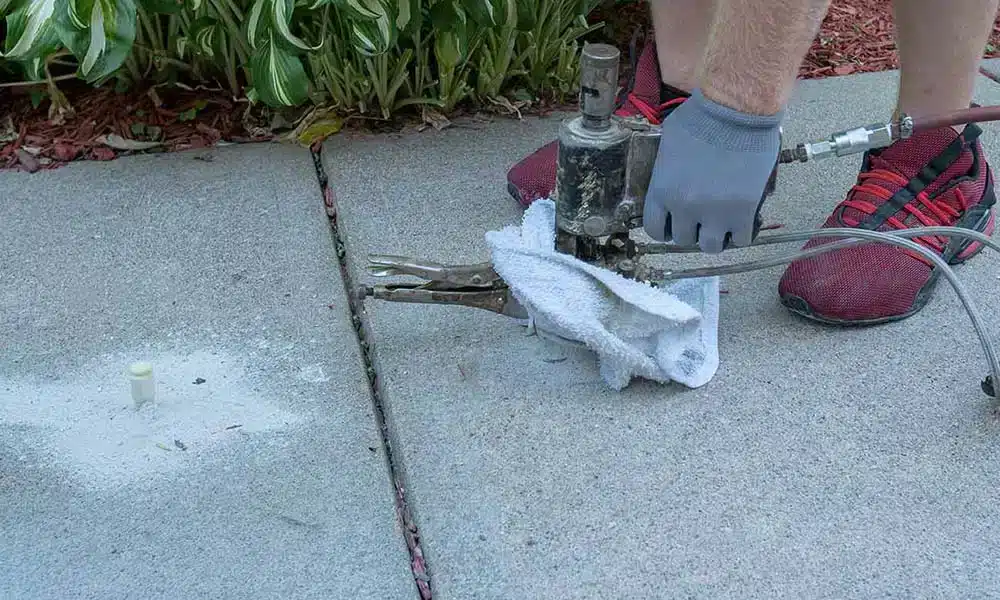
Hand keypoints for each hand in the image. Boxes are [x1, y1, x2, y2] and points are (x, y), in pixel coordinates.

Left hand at [643, 88, 782, 253]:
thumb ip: (664, 170)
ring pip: (711, 246)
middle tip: (700, 219)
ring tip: (721, 224)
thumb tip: (668, 178)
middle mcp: (685, 207)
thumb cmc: (702, 117)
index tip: (673, 224)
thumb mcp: (668, 142)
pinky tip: (740, 222)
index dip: (665, 228)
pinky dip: (740, 233)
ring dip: (715, 237)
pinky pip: (741, 239)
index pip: (655, 229)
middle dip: (691, 230)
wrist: (736, 111)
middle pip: (683, 239)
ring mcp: (715, 212)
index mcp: (662, 191)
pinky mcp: (743, 211)